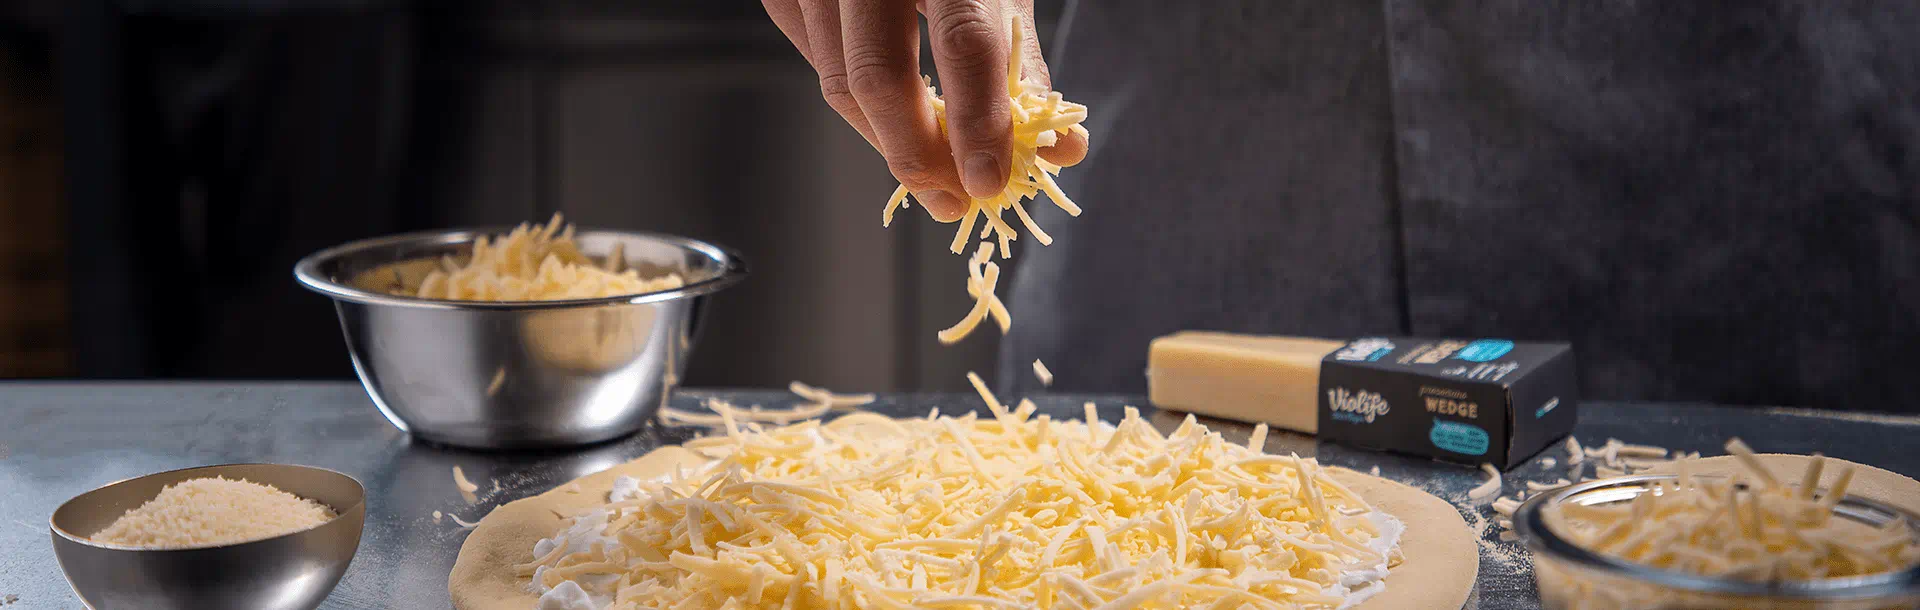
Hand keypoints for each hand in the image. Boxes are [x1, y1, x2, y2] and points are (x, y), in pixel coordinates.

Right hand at [763, 0, 1089, 221]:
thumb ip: (1024, 67)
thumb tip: (1061, 152)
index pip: (963, 42)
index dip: (977, 122)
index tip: (988, 182)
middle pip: (879, 75)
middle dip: (916, 155)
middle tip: (951, 198)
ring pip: (835, 81)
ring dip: (884, 142)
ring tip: (930, 173)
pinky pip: (810, 60)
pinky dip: (852, 102)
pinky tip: (888, 118)